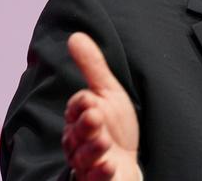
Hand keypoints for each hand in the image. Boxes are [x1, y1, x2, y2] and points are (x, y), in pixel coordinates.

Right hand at [63, 32, 139, 180]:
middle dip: (85, 126)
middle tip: (95, 117)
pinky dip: (101, 173)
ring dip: (92, 148)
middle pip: (77, 133)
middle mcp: (79, 140)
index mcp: (80, 117)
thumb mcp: (107, 92)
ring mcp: (88, 162)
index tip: (89, 98)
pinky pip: (96, 178)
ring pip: (84, 156)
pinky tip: (110, 165)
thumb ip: (92, 67)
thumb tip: (75, 36)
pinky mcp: (99, 179)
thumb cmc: (114, 125)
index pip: (77, 108)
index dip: (82, 103)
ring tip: (104, 141)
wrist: (125, 161)